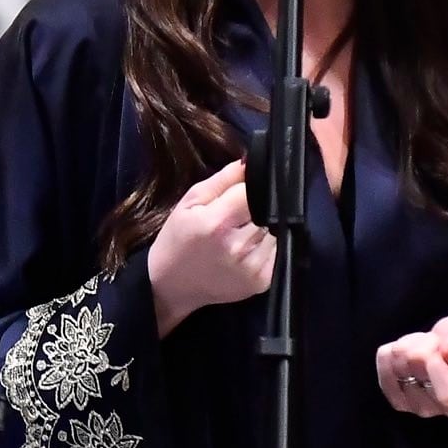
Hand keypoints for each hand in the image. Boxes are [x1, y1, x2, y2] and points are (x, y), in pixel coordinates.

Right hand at [147, 160, 274, 336]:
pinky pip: (276, 251)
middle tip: (237, 214)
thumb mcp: (189, 202)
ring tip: (240, 232)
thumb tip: (250, 161)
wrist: (171, 286)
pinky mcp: (262, 281)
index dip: (250, 185)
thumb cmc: (177, 239)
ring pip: (274, 230)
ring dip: (263, 226)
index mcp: (216, 223)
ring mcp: (252, 267)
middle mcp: (238, 246)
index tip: (243, 187)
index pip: (253, 191)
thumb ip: (222, 180)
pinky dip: (266, 245)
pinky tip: (246, 248)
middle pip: (266, 210)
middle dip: (256, 207)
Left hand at [376, 316, 447, 417]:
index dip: (432, 352)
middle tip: (436, 343)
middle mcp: (440, 408)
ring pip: (395, 361)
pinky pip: (383, 362)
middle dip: (421, 343)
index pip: (437, 377)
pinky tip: (409, 353)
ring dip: (408, 345)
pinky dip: (392, 350)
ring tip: (424, 349)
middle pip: (412, 363)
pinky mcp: (397, 399)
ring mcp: (415, 406)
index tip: (443, 345)